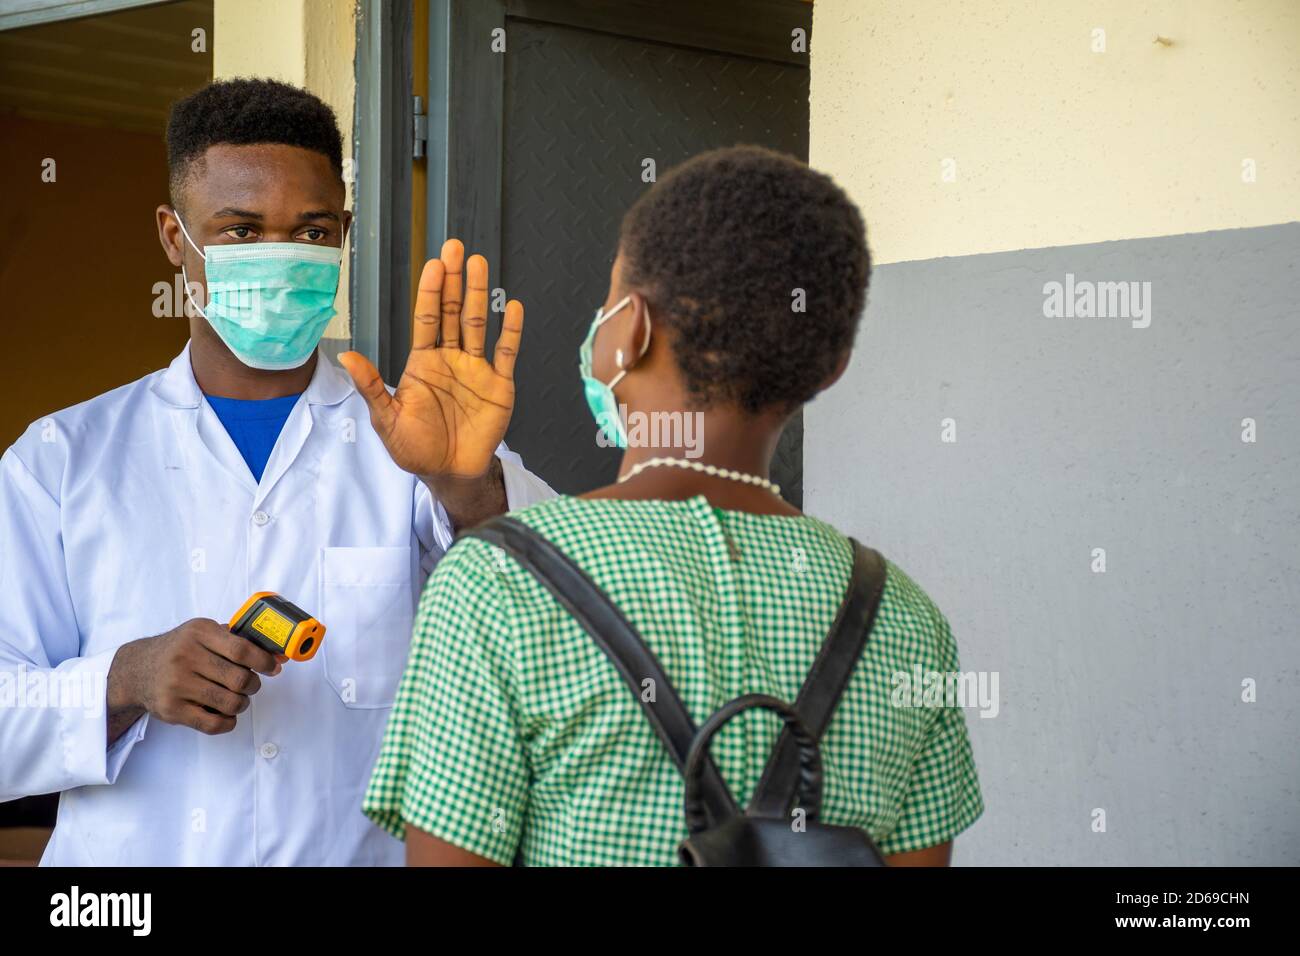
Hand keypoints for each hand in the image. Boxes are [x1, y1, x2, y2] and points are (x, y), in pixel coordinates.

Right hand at [107, 619, 280, 735]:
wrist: (138, 670)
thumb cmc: (181, 650)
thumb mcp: (205, 634)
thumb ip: (240, 642)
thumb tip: (281, 656)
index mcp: (199, 633)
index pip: (242, 649)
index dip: (264, 662)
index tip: (273, 668)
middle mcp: (186, 657)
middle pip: (240, 680)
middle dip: (253, 685)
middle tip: (250, 685)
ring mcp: (177, 685)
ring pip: (231, 703)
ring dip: (242, 704)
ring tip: (236, 698)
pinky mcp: (172, 710)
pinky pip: (214, 724)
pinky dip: (228, 722)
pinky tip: (225, 714)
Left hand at [338, 239, 523, 479]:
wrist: (449, 473)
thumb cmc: (415, 448)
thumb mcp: (387, 418)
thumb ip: (371, 387)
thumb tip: (346, 358)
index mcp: (423, 362)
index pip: (426, 318)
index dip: (430, 291)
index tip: (433, 265)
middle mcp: (451, 359)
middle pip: (453, 312)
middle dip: (455, 280)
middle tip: (456, 247)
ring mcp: (476, 370)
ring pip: (478, 324)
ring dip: (480, 295)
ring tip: (481, 264)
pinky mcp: (499, 385)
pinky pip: (506, 353)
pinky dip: (511, 331)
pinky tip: (512, 307)